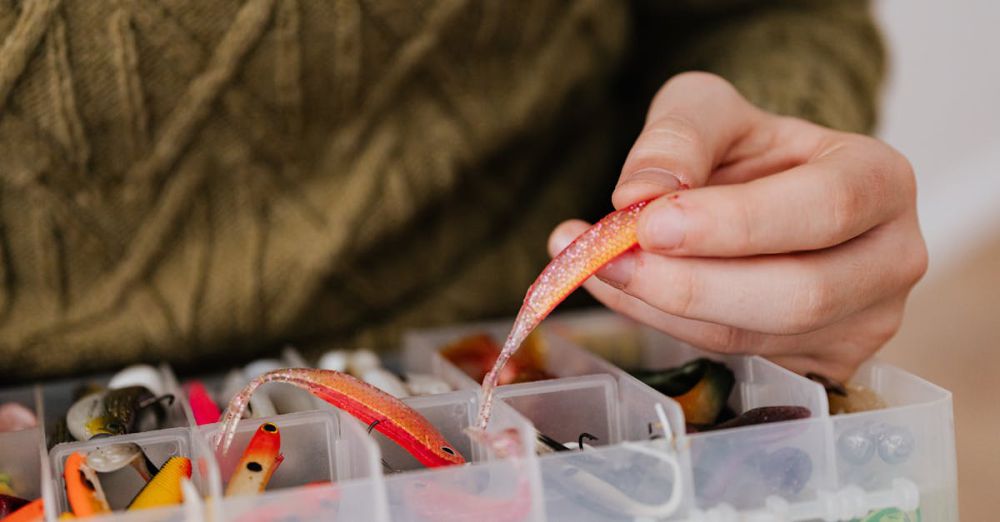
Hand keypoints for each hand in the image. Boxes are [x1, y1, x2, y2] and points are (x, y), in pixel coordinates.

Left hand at [549, 72, 926, 380]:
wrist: (761, 192)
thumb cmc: (746, 148)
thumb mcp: (708, 110)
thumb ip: (677, 137)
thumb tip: (639, 195)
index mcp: (881, 180)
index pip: (825, 208)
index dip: (736, 224)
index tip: (652, 223)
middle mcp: (891, 259)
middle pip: (799, 294)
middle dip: (690, 284)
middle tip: (606, 258)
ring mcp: (862, 323)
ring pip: (754, 337)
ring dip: (660, 307)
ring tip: (594, 263)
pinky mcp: (820, 364)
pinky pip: (731, 357)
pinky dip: (662, 325)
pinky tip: (622, 288)